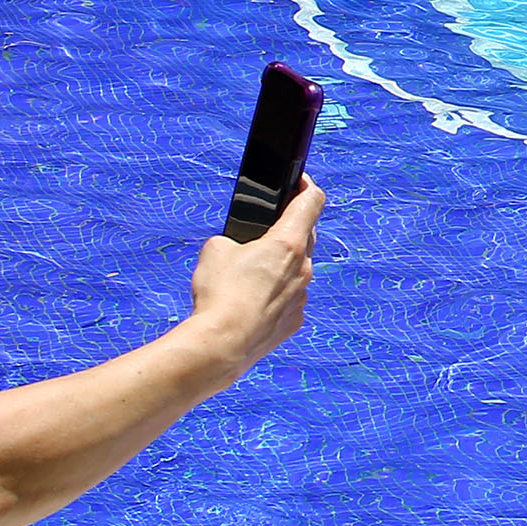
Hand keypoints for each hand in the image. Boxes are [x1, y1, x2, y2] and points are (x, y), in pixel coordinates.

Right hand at [185, 181, 321, 375]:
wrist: (222, 344)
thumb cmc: (218, 293)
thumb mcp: (215, 248)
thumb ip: (233, 238)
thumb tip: (238, 248)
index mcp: (288, 243)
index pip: (311, 202)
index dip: (305, 186)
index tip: (298, 181)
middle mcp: (303, 268)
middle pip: (306, 237)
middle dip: (289, 229)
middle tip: (267, 230)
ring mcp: (302, 296)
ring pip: (298, 270)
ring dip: (282, 265)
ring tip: (251, 273)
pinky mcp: (295, 320)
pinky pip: (290, 298)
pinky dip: (277, 294)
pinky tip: (253, 301)